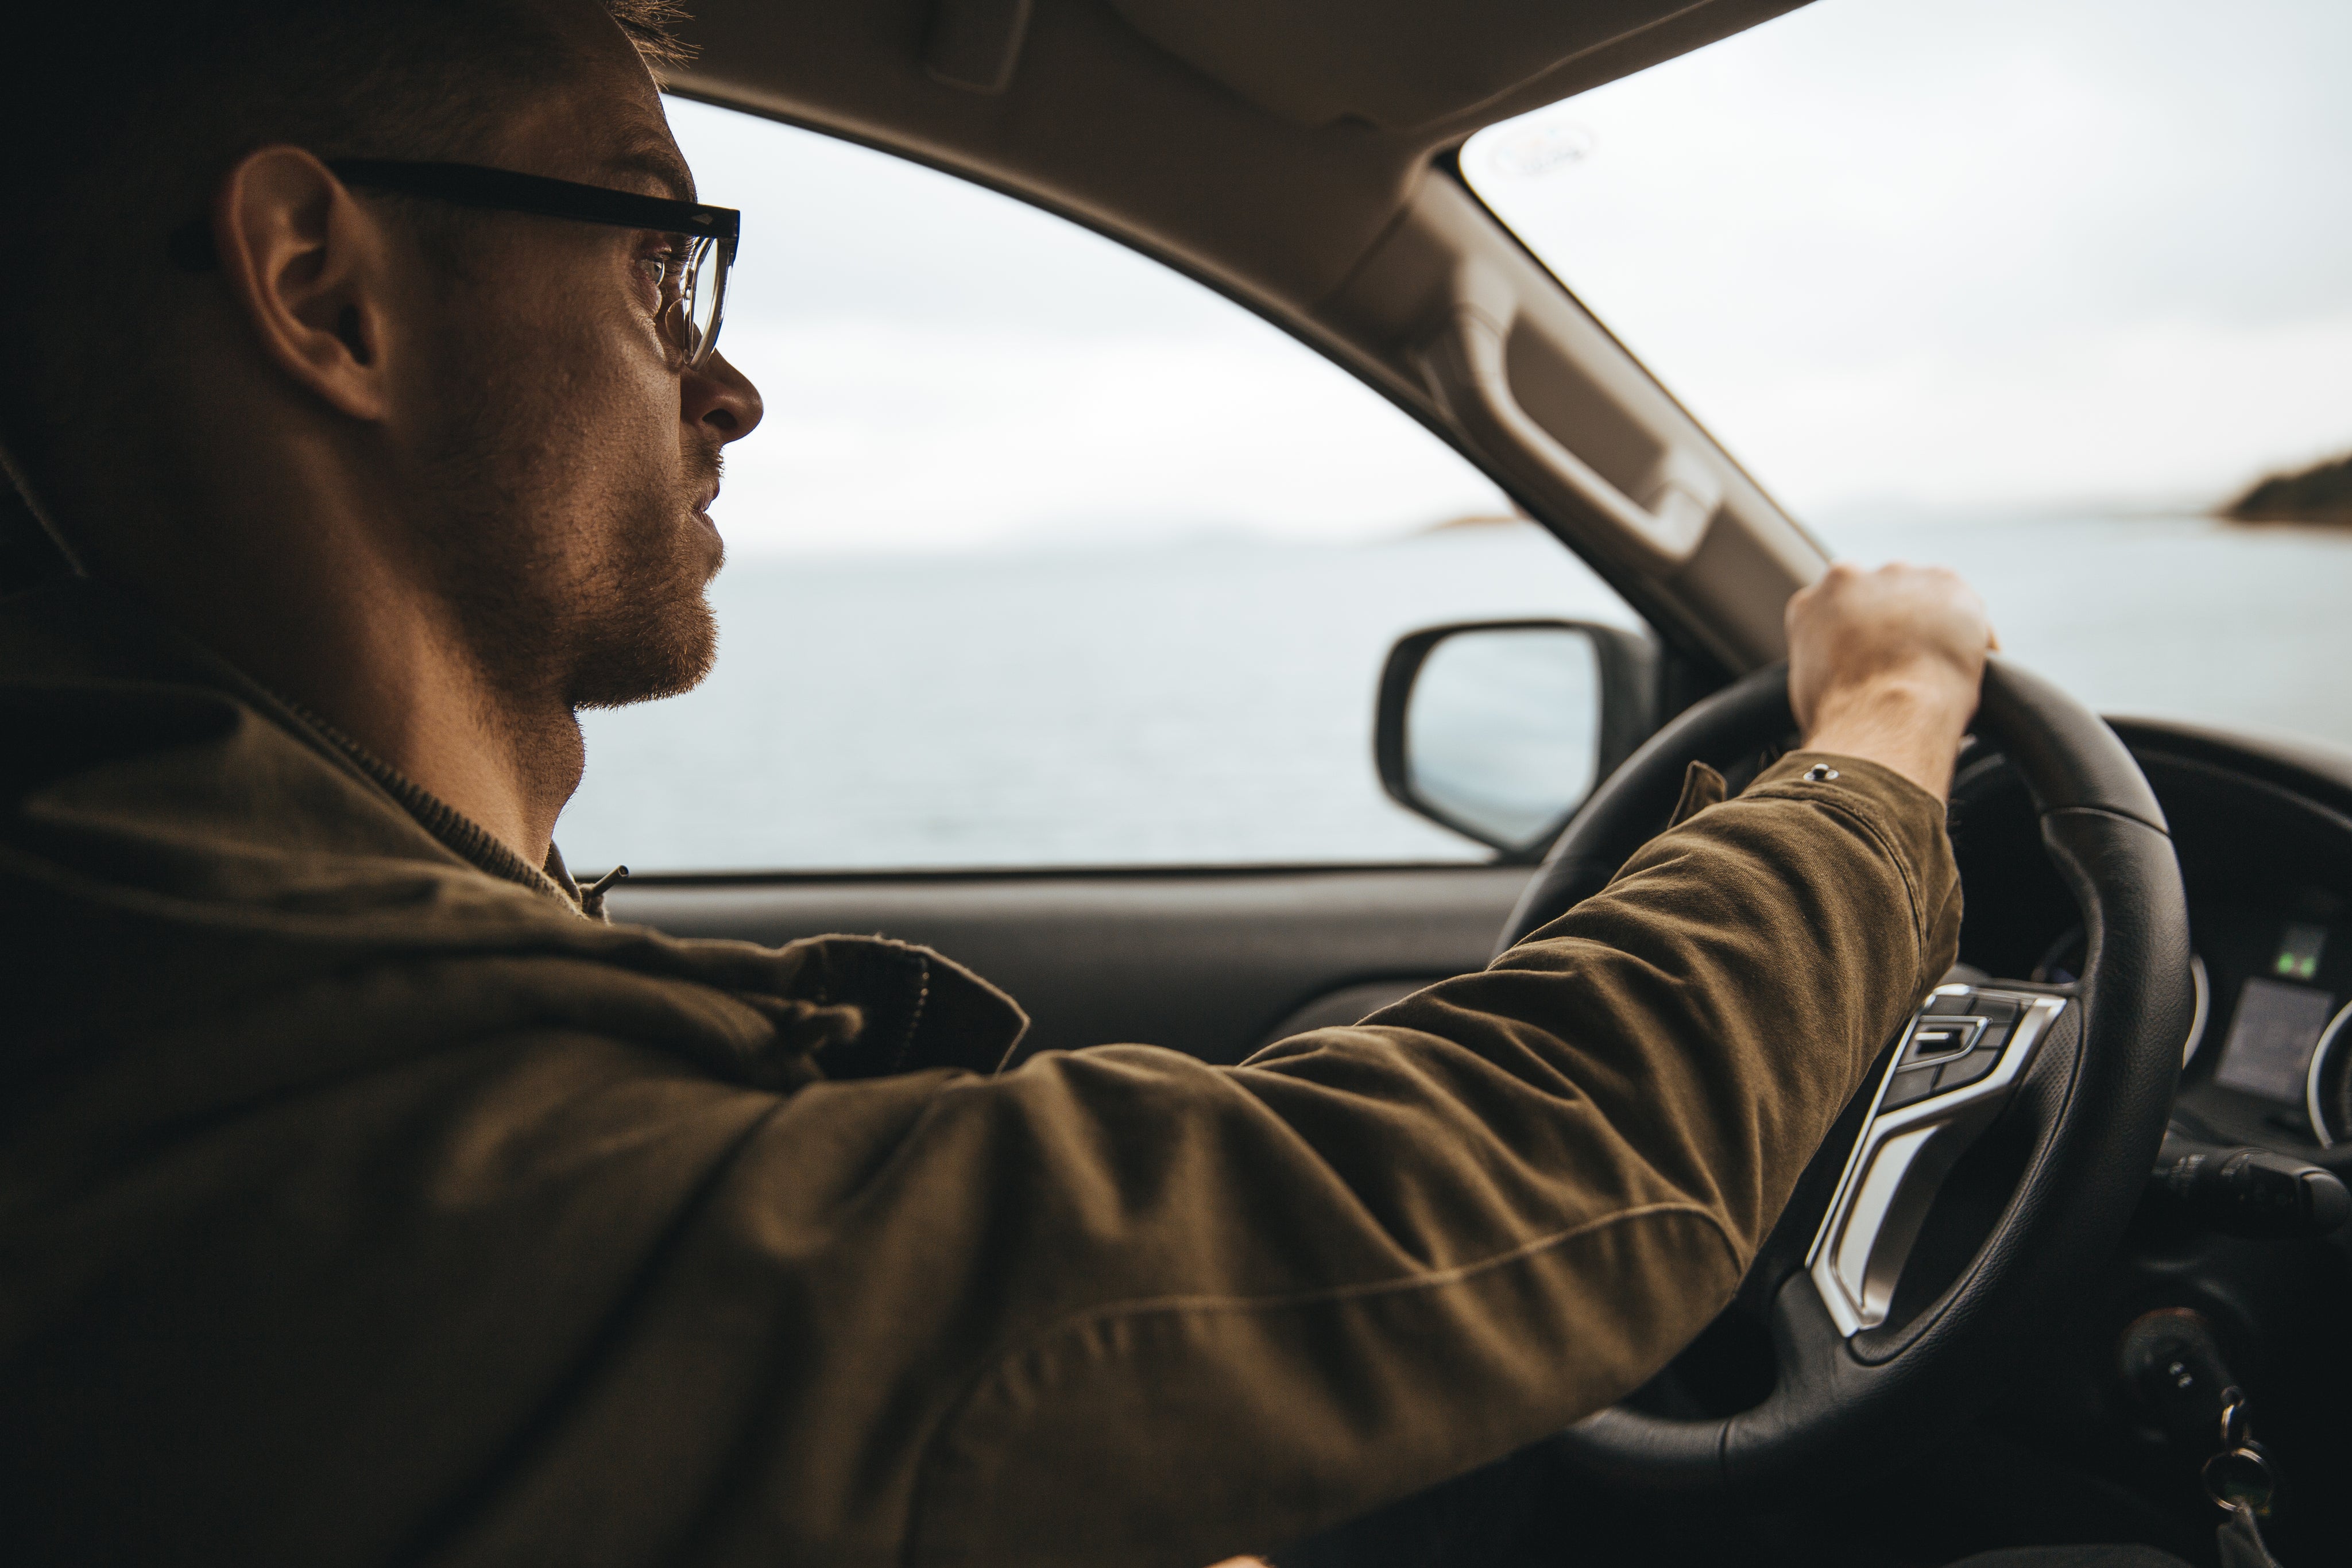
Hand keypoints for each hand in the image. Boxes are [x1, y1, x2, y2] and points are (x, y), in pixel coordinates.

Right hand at [1785, 562, 1993, 801]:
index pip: (1835, 610)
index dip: (1857, 637)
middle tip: (1906, 663)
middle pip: (1878, 594)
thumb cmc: (1844, 718)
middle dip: (1893, 622)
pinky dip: (1973, 635)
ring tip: (1939, 669)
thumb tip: (1839, 684)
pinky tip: (1966, 669)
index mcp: (1811, 603)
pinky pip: (1965, 607)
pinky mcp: (1945, 583)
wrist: (1886, 715)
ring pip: (1921, 596)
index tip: (1871, 658)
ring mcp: (1898, 577)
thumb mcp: (1811, 691)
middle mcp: (1849, 577)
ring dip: (1932, 624)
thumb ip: (1825, 667)